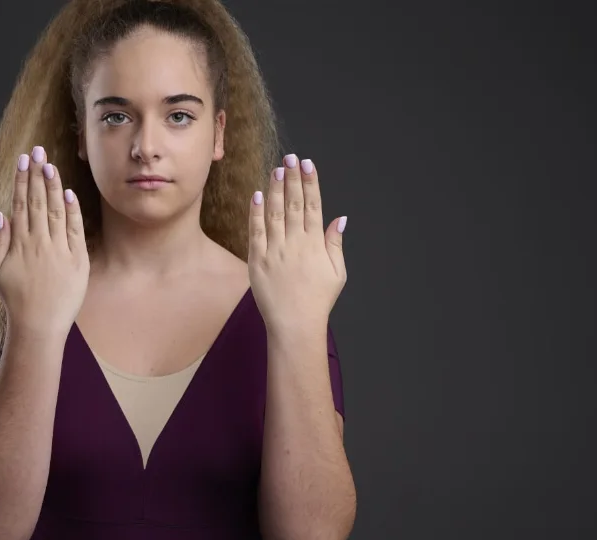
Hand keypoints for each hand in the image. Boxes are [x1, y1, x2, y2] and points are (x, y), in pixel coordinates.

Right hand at [0, 145, 89, 336]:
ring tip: (50, 164)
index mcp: (19, 244)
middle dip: (37, 174)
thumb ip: (0, 242)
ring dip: (53, 186)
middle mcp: (38, 243)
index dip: (22, 180)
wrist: (39, 326)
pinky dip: (72, 212)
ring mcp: (58, 251)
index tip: (23, 160)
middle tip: (37, 151)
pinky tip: (68, 193)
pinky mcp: (77, 261)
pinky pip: (75, 231)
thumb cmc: (17, 301)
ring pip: (55, 211)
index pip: (20, 203)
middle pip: (37, 201)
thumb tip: (2, 214)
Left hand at [247, 154, 346, 334]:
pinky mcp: (257, 261)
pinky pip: (256, 232)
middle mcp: (295, 244)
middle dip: (292, 178)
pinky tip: (257, 195)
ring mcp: (275, 252)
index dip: (310, 183)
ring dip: (274, 189)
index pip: (313, 206)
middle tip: (291, 158)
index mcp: (315, 245)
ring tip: (276, 169)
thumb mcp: (337, 273)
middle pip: (293, 204)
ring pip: (274, 214)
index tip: (308, 164)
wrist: (295, 325)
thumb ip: (335, 243)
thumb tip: (340, 219)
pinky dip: (256, 213)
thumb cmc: (318, 300)